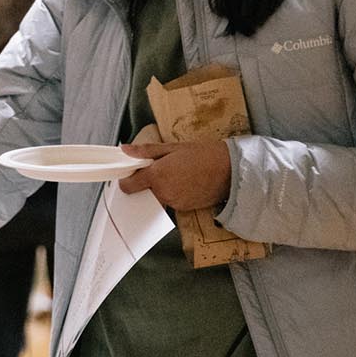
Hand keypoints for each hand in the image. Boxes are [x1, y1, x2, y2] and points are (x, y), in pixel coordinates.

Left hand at [118, 138, 232, 210]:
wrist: (230, 170)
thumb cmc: (204, 154)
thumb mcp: (173, 147)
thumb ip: (146, 151)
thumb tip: (125, 149)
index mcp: (157, 175)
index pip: (129, 185)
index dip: (128, 179)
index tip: (132, 173)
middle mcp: (163, 192)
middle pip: (143, 192)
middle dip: (147, 182)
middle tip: (160, 168)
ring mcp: (174, 202)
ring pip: (158, 197)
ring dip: (161, 188)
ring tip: (177, 174)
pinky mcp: (184, 209)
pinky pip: (171, 202)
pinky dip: (173, 194)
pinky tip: (185, 182)